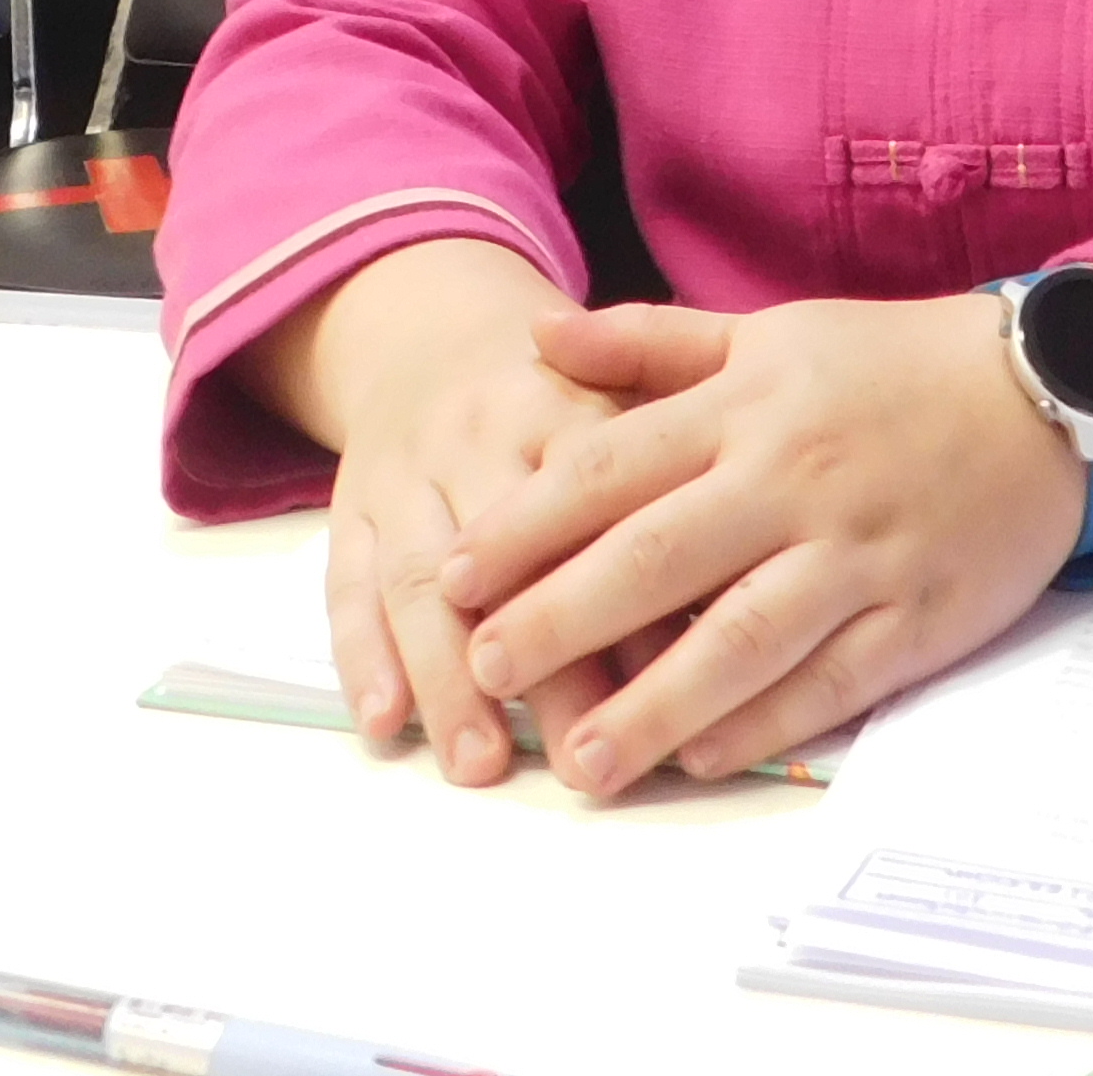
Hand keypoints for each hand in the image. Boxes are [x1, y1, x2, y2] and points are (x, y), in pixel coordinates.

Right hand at [253, 239, 627, 788]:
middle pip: (508, 556)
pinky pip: (348, 586)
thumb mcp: (626, 391)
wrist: (431, 328)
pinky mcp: (352, 513)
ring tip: (480, 765)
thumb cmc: (560, 391)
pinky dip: (363, 658)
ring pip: (420, 582)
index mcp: (559, 404)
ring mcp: (405, 477)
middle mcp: (475, 439)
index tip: (672, 684)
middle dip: (542, 661)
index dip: (632, 592)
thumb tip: (744, 584)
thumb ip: (675, 473)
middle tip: (580, 758)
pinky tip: (386, 723)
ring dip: (446, 680)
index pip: (596, 502)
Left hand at [439, 293, 1083, 795]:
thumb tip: (536, 337)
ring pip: (741, 637)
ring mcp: (859, 553)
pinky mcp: (917, 617)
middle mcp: (795, 478)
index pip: (612, 465)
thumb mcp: (769, 331)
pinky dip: (763, 721)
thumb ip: (650, 343)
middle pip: (659, 557)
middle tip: (483, 670)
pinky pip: (830, 680)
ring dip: (654, 704)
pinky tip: (700, 755)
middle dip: (562, 619)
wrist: (1050, 397)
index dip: (526, 525)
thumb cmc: (890, 365)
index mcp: (749, 405)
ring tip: (582, 760)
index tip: (453, 575)